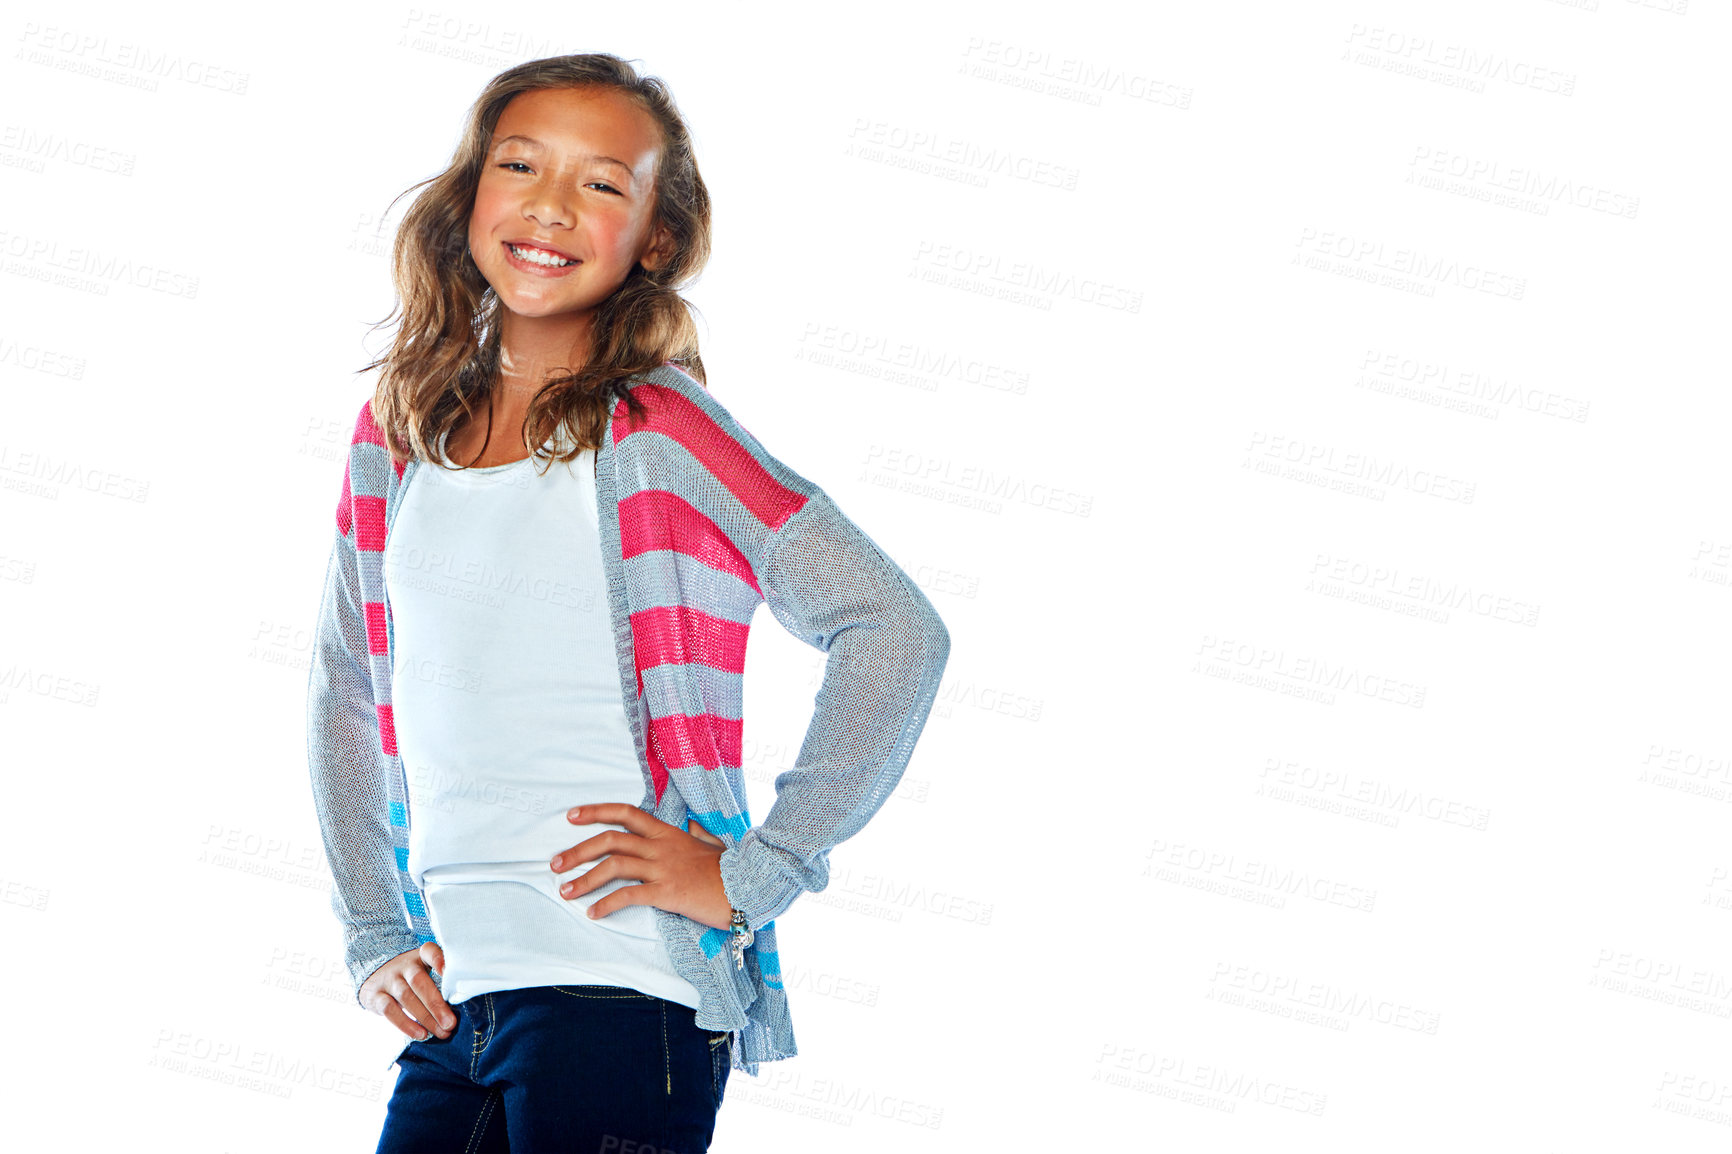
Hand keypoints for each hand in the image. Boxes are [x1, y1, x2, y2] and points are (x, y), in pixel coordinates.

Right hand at [359, 942, 455, 1041]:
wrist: (376, 977)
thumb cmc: (412, 978)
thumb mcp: (426, 972)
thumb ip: (442, 982)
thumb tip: (465, 1006)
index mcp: (421, 956)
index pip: (429, 951)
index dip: (439, 959)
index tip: (449, 972)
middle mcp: (404, 965)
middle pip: (419, 981)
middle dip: (436, 1004)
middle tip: (451, 1023)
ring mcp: (389, 979)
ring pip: (406, 996)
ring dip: (425, 1017)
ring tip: (441, 1032)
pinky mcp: (376, 995)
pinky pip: (389, 1010)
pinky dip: (406, 1024)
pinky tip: (421, 1034)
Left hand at [551, 804, 732, 930]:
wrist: (748, 887)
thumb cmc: (729, 869)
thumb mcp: (712, 844)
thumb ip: (697, 834)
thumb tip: (693, 827)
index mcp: (668, 832)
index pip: (626, 813)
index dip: (596, 812)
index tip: (571, 816)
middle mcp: (661, 846)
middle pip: (610, 840)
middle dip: (578, 851)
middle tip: (555, 864)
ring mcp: (663, 868)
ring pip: (614, 866)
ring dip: (584, 879)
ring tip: (565, 892)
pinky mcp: (666, 892)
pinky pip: (629, 896)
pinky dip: (606, 904)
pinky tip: (593, 913)